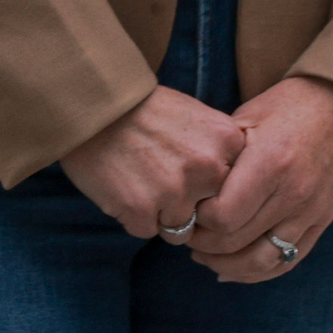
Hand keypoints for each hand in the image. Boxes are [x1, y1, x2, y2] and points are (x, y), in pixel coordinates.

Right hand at [56, 86, 245, 241]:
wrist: (93, 103)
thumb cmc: (144, 109)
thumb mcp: (196, 116)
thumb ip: (221, 151)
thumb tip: (236, 191)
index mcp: (228, 141)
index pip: (239, 189)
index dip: (213, 186)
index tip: (191, 170)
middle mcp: (208, 169)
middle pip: (212, 214)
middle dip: (191, 206)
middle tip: (164, 178)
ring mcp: (176, 192)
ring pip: (180, 229)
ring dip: (160, 213)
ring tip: (140, 179)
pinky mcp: (142, 211)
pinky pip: (146, 230)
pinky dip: (133, 214)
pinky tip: (122, 184)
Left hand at [186, 77, 332, 282]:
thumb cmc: (289, 105)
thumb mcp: (247, 118)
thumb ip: (220, 155)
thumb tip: (186, 187)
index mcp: (271, 163)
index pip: (223, 216)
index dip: (197, 218)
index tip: (184, 207)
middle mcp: (293, 194)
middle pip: (237, 241)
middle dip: (203, 243)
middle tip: (184, 232)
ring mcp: (311, 213)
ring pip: (261, 261)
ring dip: (225, 265)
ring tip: (203, 256)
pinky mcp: (322, 223)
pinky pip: (287, 262)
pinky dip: (256, 273)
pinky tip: (231, 269)